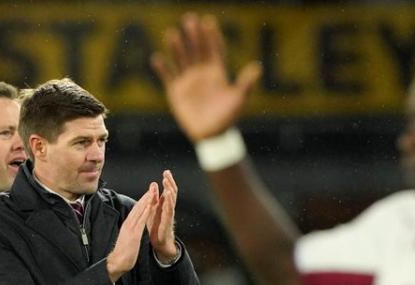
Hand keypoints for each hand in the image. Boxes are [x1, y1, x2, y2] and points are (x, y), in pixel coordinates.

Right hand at [107, 184, 157, 282]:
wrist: (117, 263)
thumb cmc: (122, 254)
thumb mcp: (126, 239)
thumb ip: (129, 233)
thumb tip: (132, 230)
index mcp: (127, 226)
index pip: (135, 212)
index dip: (142, 202)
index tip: (147, 195)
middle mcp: (128, 224)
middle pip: (137, 208)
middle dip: (145, 197)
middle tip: (151, 188)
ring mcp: (131, 228)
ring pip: (139, 211)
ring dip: (146, 200)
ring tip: (152, 191)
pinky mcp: (134, 233)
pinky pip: (141, 220)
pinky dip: (146, 211)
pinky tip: (151, 204)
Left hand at [150, 170, 178, 262]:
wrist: (159, 241)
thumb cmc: (156, 224)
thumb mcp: (153, 208)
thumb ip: (154, 197)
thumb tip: (153, 183)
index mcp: (165, 204)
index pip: (169, 190)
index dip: (168, 181)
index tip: (166, 172)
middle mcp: (169, 208)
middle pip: (172, 193)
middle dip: (169, 183)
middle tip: (167, 174)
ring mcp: (169, 214)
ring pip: (171, 200)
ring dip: (169, 191)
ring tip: (166, 183)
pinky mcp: (167, 222)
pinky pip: (169, 211)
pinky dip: (168, 204)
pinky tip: (167, 198)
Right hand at [151, 13, 261, 142]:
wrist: (211, 135)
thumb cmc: (227, 117)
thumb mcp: (238, 100)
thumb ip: (245, 84)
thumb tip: (257, 67)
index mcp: (217, 72)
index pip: (213, 49)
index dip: (211, 36)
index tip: (208, 22)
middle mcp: (201, 73)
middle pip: (196, 49)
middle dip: (193, 35)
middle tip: (189, 19)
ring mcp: (187, 81)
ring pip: (181, 59)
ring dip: (176, 47)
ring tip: (171, 33)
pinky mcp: (176, 92)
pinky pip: (167, 76)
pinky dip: (162, 68)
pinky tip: (157, 58)